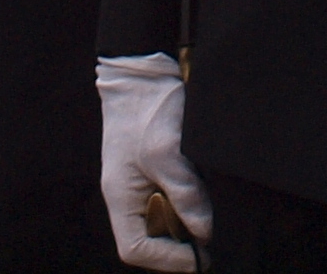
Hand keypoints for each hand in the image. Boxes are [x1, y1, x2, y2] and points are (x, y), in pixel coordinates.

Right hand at [96, 52, 209, 271]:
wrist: (144, 72)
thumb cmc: (148, 108)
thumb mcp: (168, 152)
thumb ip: (185, 194)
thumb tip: (203, 232)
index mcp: (120, 196)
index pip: (135, 248)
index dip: (166, 260)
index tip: (197, 257)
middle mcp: (127, 195)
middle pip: (149, 239)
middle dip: (178, 244)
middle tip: (207, 239)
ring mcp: (140, 184)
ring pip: (162, 221)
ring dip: (185, 222)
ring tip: (206, 214)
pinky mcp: (154, 171)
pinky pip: (170, 200)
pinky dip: (187, 203)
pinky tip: (201, 190)